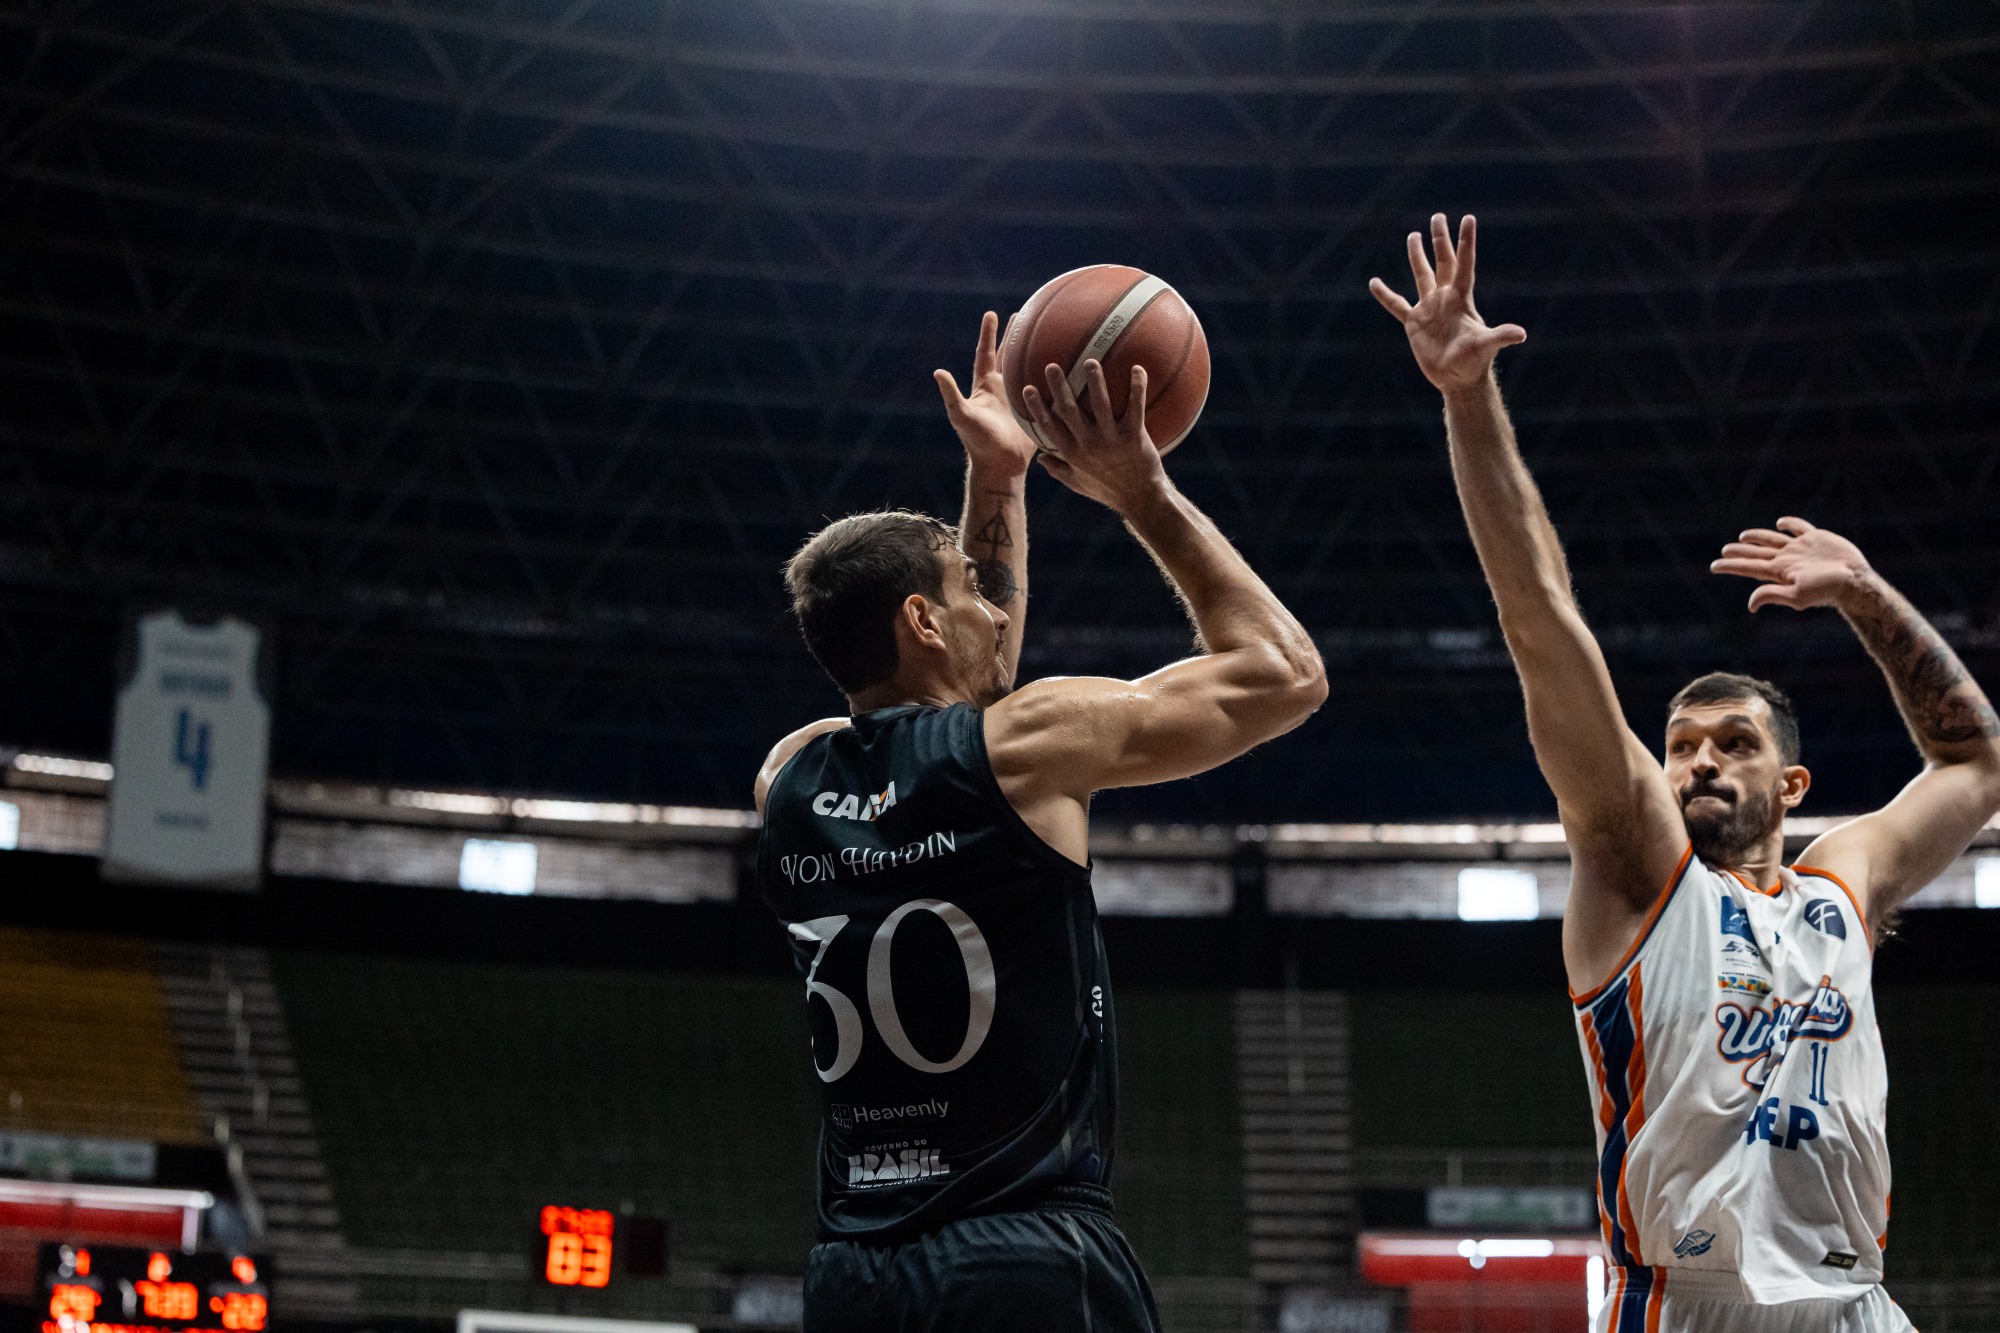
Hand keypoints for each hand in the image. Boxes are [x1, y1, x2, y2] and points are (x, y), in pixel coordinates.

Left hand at [935, 311, 1036, 477]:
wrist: (1000, 466)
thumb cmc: (978, 443)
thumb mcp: (962, 417)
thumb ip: (952, 395)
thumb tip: (937, 372)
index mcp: (985, 387)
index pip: (986, 353)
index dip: (988, 334)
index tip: (991, 313)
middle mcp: (1001, 390)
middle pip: (1008, 355)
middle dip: (1014, 336)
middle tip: (1023, 314)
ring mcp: (1018, 400)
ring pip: (1027, 369)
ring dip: (1035, 352)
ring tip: (1047, 334)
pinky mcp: (1033, 411)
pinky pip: (1044, 390)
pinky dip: (1052, 377)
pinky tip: (1066, 365)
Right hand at [1019, 358, 1168, 512]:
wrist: (1141, 500)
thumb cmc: (1109, 491)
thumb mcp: (1078, 484)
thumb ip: (1058, 469)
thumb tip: (1039, 459)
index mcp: (1073, 454)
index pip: (1049, 427)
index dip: (1037, 408)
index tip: (1028, 388)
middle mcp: (1088, 445)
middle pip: (1068, 410)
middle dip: (1059, 386)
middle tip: (1052, 366)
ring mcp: (1111, 440)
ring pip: (1100, 404)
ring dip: (1095, 381)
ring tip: (1090, 361)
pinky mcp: (1134, 436)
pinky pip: (1135, 407)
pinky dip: (1137, 387)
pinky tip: (1138, 368)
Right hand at [1370, 214, 1526, 393]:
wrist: (1457, 378)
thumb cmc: (1474, 362)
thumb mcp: (1486, 347)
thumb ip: (1500, 337)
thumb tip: (1521, 334)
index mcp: (1460, 298)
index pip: (1464, 264)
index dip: (1466, 242)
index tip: (1468, 218)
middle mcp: (1444, 298)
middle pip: (1442, 262)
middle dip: (1440, 239)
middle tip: (1437, 217)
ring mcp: (1429, 309)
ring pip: (1421, 276)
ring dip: (1417, 256)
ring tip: (1413, 235)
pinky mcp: (1414, 323)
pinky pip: (1396, 305)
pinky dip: (1385, 295)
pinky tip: (1374, 283)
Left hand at [1711, 517, 1873, 611]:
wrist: (1855, 581)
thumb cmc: (1827, 590)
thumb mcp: (1797, 596)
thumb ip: (1772, 595)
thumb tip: (1750, 605)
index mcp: (1779, 571)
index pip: (1748, 567)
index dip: (1730, 566)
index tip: (1713, 566)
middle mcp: (1786, 559)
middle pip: (1757, 553)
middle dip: (1739, 552)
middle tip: (1724, 550)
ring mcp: (1800, 548)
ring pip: (1773, 540)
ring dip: (1757, 538)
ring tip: (1743, 537)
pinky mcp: (1816, 539)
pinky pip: (1799, 528)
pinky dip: (1789, 524)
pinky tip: (1781, 524)